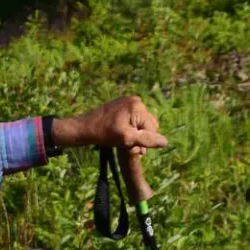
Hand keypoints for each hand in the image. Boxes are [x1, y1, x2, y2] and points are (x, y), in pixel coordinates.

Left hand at [52, 95, 167, 153]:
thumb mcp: (126, 139)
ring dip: (136, 134)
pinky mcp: (122, 105)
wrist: (84, 128)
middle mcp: (136, 101)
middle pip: (148, 124)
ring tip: (124, 141)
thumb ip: (146, 140)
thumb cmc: (104, 134)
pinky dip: (130, 128)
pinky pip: (134, 119)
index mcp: (138, 106)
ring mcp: (128, 101)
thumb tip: (165, 142)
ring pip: (141, 123)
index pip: (152, 128)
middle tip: (129, 146)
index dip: (145, 141)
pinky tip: (121, 134)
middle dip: (141, 137)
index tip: (134, 149)